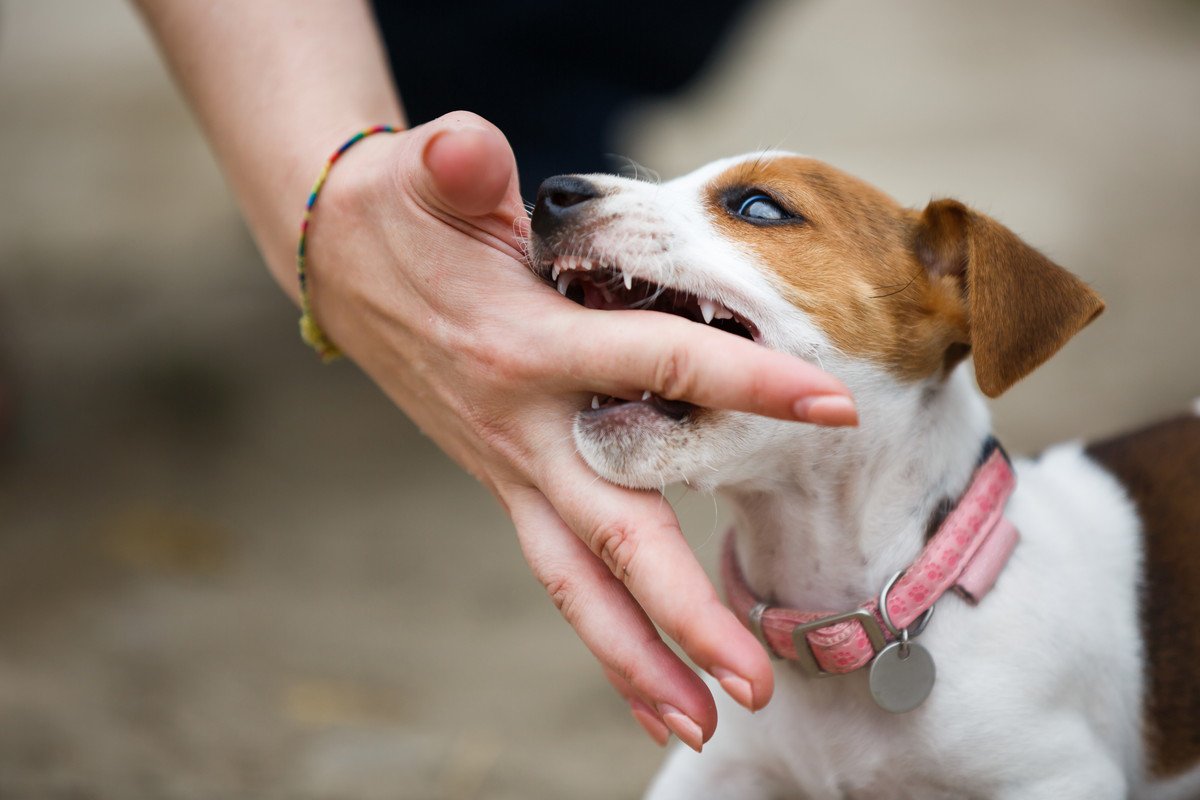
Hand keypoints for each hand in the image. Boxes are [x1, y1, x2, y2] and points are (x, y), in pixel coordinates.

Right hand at [304, 111, 855, 750]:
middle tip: (752, 683)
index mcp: (523, 347)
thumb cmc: (399, 212)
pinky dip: (607, 633)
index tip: (832, 406)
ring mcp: (514, 466)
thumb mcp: (421, 172)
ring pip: (579, 581)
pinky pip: (564, 570)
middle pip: (613, 531)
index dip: (745, 383)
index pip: (656, 365)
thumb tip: (470, 150)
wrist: (343, 262)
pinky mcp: (514, 481)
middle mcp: (523, 427)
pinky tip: (648, 684)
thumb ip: (454, 165)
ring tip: (700, 723)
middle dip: (683, 610)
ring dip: (637, 660)